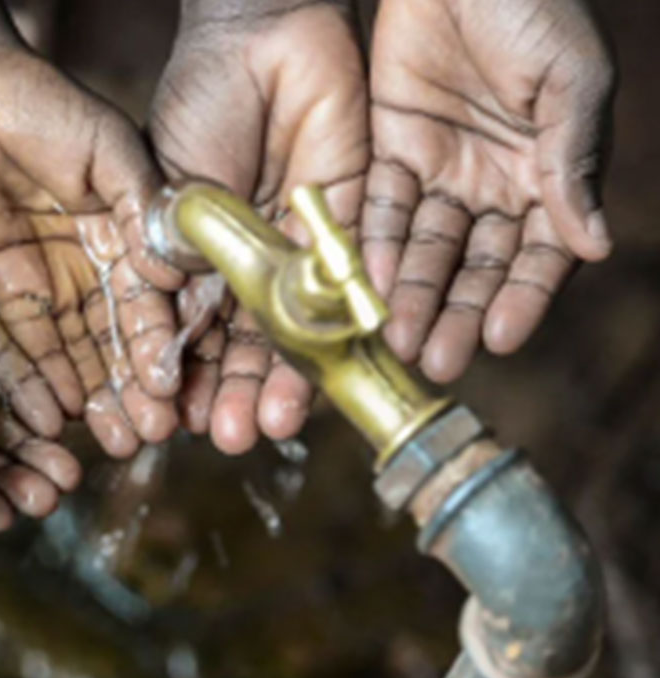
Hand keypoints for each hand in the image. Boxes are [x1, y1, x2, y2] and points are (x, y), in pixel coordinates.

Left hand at [0, 45, 181, 457]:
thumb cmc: (44, 106)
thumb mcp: (110, 152)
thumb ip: (143, 210)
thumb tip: (174, 278)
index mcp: (123, 239)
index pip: (147, 307)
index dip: (159, 350)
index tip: (170, 394)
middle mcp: (85, 272)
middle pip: (111, 345)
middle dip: (127, 393)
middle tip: (143, 438)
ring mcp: (38, 285)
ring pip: (66, 356)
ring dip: (85, 400)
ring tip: (105, 443)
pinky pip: (10, 347)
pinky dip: (30, 384)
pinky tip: (51, 420)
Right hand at [149, 0, 368, 452]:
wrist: (263, 36)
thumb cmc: (201, 100)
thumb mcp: (170, 183)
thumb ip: (172, 253)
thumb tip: (163, 324)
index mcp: (200, 260)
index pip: (189, 332)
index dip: (181, 376)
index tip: (169, 416)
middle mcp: (251, 266)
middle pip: (247, 343)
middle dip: (236, 391)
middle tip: (230, 436)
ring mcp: (301, 252)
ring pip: (298, 329)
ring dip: (286, 378)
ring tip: (274, 422)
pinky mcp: (353, 226)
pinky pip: (352, 285)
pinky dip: (345, 327)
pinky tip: (333, 367)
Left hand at [364, 0, 614, 381]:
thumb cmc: (535, 8)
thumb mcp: (569, 82)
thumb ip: (571, 163)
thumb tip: (596, 246)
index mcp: (549, 173)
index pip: (539, 255)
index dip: (522, 298)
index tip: (499, 339)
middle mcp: (495, 183)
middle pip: (475, 265)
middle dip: (454, 313)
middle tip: (434, 361)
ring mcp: (441, 171)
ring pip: (424, 247)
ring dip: (409, 294)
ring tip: (395, 339)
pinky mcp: (391, 152)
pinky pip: (379, 209)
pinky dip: (372, 246)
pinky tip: (363, 284)